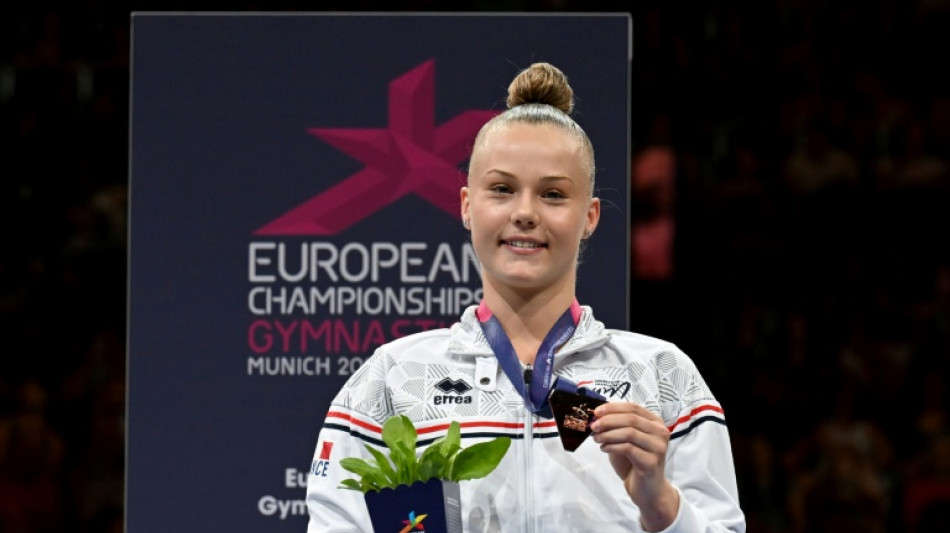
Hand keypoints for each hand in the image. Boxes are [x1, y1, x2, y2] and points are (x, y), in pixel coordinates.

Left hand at [590, 402, 678, 531]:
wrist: (647, 490)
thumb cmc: (634, 463)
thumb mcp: (625, 440)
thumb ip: (616, 426)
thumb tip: (596, 416)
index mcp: (655, 423)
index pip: (633, 407)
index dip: (613, 408)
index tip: (596, 412)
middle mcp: (660, 432)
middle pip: (631, 419)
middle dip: (608, 421)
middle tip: (593, 426)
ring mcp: (658, 447)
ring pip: (629, 432)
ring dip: (608, 434)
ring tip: (597, 439)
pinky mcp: (652, 462)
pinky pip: (628, 448)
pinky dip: (612, 446)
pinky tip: (604, 448)